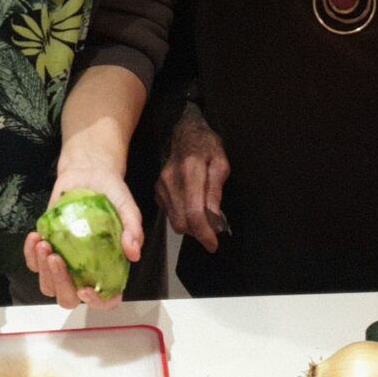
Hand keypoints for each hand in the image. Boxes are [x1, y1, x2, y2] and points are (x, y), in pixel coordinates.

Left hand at [23, 163, 141, 310]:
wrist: (90, 174)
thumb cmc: (112, 194)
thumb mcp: (127, 207)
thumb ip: (133, 229)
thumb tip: (134, 253)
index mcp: (108, 267)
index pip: (105, 299)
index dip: (96, 302)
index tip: (86, 288)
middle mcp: (85, 271)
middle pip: (69, 298)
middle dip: (60, 285)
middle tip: (57, 259)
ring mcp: (64, 262)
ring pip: (48, 285)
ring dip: (43, 271)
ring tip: (45, 245)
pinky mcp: (47, 248)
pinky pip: (33, 263)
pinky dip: (30, 254)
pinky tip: (36, 237)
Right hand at [156, 103, 230, 252]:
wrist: (186, 133)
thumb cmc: (207, 146)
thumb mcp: (221, 163)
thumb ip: (216, 191)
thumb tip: (215, 220)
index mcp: (190, 170)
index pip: (194, 211)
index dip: (204, 232)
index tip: (213, 243)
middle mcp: (171, 179)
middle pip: (181, 221)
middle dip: (198, 232)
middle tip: (212, 229)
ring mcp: (161, 185)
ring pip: (174, 221)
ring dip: (190, 226)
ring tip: (204, 217)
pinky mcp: (157, 189)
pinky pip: (169, 213)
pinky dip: (181, 216)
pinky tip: (191, 207)